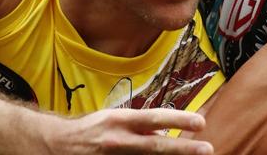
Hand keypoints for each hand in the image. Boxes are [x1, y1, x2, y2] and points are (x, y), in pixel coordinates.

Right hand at [46, 109, 212, 153]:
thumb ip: (139, 126)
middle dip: (184, 148)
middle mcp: (119, 139)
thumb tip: (163, 135)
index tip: (200, 123)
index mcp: (121, 120)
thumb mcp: (115, 119)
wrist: (59, 145)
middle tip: (207, 148)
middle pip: (157, 145)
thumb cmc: (92, 129)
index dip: (178, 120)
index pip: (155, 118)